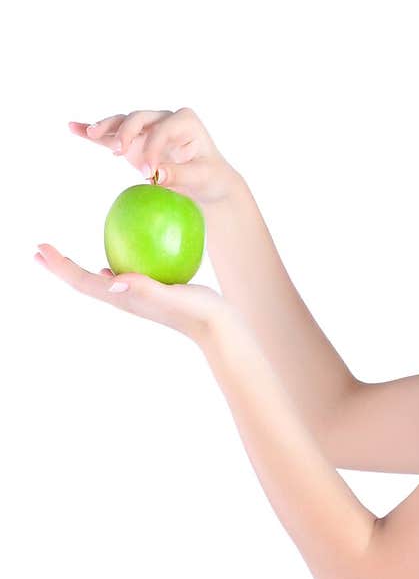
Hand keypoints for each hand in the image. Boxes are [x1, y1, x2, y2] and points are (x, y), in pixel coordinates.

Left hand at [34, 242, 227, 343]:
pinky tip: (112, 257)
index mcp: (125, 298)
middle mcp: (126, 298)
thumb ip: (145, 289)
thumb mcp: (175, 296)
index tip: (39, 250)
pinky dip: (107, 266)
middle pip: (83, 282)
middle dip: (60, 268)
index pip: (83, 281)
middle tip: (39, 251)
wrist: (219, 328)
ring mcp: (137, 297)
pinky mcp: (151, 293)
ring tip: (64, 258)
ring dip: (78, 270)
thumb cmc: (199, 313)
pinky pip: (121, 277)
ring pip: (98, 281)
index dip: (60, 266)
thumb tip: (111, 278)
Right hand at [68, 107, 239, 206]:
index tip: (149, 173)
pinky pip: (112, 135)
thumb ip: (181, 174)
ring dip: (106, 127)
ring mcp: (147, 129)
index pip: (163, 130)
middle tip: (119, 154)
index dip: (153, 148)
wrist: (208, 183)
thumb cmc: (210, 179)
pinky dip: (94, 133)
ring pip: (123, 123)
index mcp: (185, 121)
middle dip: (127, 132)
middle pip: (139, 118)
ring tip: (90, 133)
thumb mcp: (203, 178)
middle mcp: (164, 119)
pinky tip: (73, 127)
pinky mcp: (135, 143)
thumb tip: (157, 174)